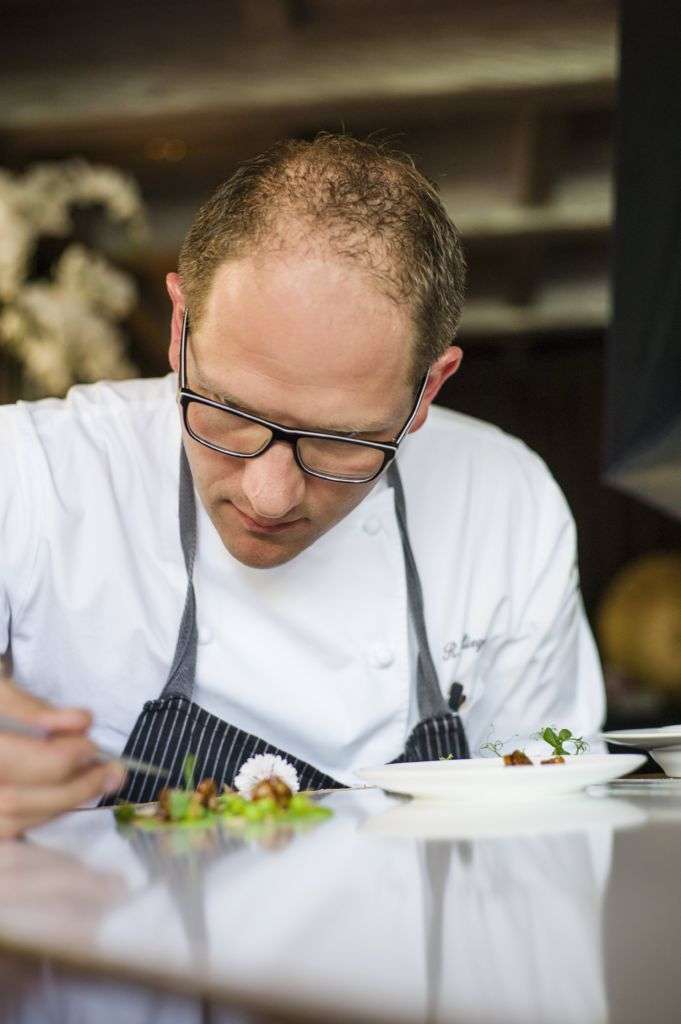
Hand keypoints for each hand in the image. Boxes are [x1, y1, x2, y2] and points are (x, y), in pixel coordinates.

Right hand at [0, 678, 125, 837]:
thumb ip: (31, 708)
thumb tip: (80, 723)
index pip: (12, 761)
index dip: (60, 757)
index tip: (91, 743)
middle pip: (15, 801)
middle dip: (73, 787)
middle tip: (112, 771)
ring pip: (12, 822)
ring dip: (62, 804)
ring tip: (98, 781)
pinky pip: (7, 831)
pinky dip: (42, 814)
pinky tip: (66, 795)